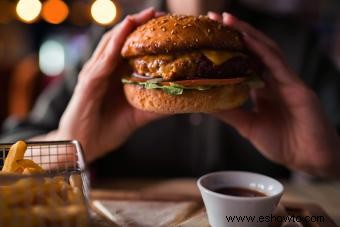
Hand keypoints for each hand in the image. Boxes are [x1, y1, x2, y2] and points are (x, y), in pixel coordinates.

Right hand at [51, 8, 163, 161]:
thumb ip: (155, 106)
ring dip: (127, 28)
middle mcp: (104, 69)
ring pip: (110, 44)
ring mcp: (94, 73)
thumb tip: (179, 101)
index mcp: (115, 75)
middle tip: (158, 14)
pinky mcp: (88, 83)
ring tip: (144, 16)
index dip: (146, 35)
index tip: (166, 25)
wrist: (83, 146)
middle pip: (121, 40)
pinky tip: (125, 31)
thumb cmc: (107, 129)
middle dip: (139, 25)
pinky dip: (114, 45)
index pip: (131, 48)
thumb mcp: (137, 116)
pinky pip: (102, 61)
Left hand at [208, 12, 339, 176]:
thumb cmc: (283, 143)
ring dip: (247, 34)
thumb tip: (203, 104)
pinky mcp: (297, 87)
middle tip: (213, 19)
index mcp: (263, 88)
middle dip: (235, 33)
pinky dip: (263, 51)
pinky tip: (249, 39)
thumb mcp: (248, 126)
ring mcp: (287, 81)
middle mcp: (274, 80)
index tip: (208, 35)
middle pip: (253, 50)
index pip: (244, 61)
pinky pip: (278, 65)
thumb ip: (229, 113)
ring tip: (228, 21)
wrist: (308, 160)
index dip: (228, 47)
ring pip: (266, 51)